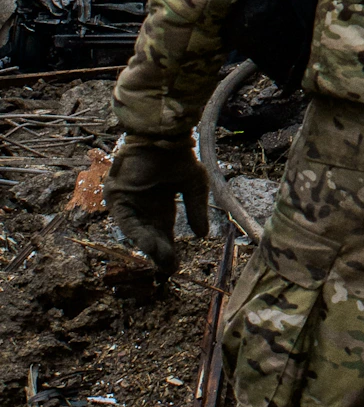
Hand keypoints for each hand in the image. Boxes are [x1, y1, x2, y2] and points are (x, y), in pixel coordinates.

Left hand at [105, 136, 208, 274]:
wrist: (162, 137)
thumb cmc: (177, 156)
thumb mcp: (194, 184)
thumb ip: (196, 209)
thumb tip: (202, 235)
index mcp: (159, 204)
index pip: (162, 232)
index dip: (168, 249)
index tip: (175, 266)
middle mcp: (143, 207)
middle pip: (150, 235)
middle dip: (159, 253)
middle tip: (169, 269)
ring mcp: (129, 203)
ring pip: (137, 231)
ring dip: (149, 247)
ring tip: (162, 261)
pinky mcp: (117, 198)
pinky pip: (127, 221)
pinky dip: (138, 234)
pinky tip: (151, 245)